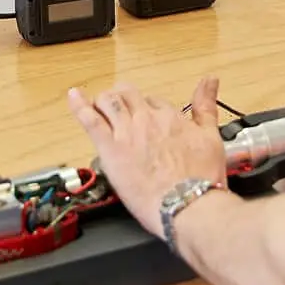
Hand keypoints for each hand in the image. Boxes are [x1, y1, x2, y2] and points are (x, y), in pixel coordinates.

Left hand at [67, 77, 227, 237]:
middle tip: (120, 109)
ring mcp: (126, 133)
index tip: (147, 119)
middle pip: (128, 95)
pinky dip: (80, 106)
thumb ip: (207, 106)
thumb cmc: (201, 178)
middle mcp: (146, 120)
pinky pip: (90, 120)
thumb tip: (211, 80)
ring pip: (109, 102)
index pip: (153, 101)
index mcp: (170, 117)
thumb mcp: (211, 136)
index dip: (148, 109)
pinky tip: (73, 97)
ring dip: (103, 101)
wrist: (188, 203)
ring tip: (99, 106)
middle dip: (123, 98)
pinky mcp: (110, 149)